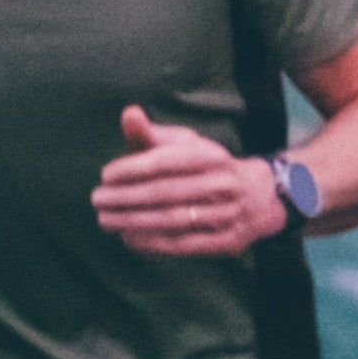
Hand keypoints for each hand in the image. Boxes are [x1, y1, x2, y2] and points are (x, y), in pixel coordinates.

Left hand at [91, 105, 286, 256]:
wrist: (260, 197)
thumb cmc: (207, 167)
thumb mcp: (186, 145)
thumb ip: (153, 134)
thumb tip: (128, 114)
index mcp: (211, 155)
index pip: (166, 162)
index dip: (132, 169)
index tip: (105, 175)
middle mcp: (222, 184)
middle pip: (166, 193)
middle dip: (126, 197)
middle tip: (97, 200)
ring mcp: (227, 215)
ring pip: (173, 220)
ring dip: (134, 221)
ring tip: (105, 220)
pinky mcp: (227, 241)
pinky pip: (184, 244)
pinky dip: (153, 242)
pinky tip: (128, 237)